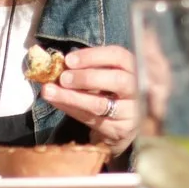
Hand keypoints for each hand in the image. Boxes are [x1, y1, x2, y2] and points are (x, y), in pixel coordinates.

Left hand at [43, 42, 139, 158]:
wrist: (123, 125)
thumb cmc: (111, 92)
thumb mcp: (106, 75)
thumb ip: (88, 67)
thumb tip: (56, 64)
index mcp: (135, 68)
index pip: (118, 57)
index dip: (92, 56)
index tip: (68, 60)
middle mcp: (139, 89)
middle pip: (117, 80)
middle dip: (86, 78)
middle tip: (62, 78)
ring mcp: (132, 112)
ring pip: (101, 104)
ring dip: (72, 97)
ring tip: (50, 91)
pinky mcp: (121, 130)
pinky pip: (91, 119)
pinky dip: (71, 109)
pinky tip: (57, 102)